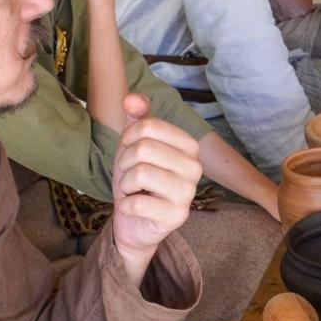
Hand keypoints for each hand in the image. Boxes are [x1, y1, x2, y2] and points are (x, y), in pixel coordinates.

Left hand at [110, 94, 202, 281]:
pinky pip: (138, 202)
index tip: (129, 152)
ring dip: (125, 184)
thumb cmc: (137, 180)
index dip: (128, 138)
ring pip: (141, 173)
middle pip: (144, 148)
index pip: (148, 125)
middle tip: (130, 176)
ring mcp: (188, 193)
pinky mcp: (177, 216)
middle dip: (125, 163)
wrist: (135, 221)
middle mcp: (195, 167)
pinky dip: (125, 205)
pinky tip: (133, 208)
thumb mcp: (134, 146)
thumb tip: (132, 98)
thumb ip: (136, 119)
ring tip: (132, 190)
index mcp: (189, 145)